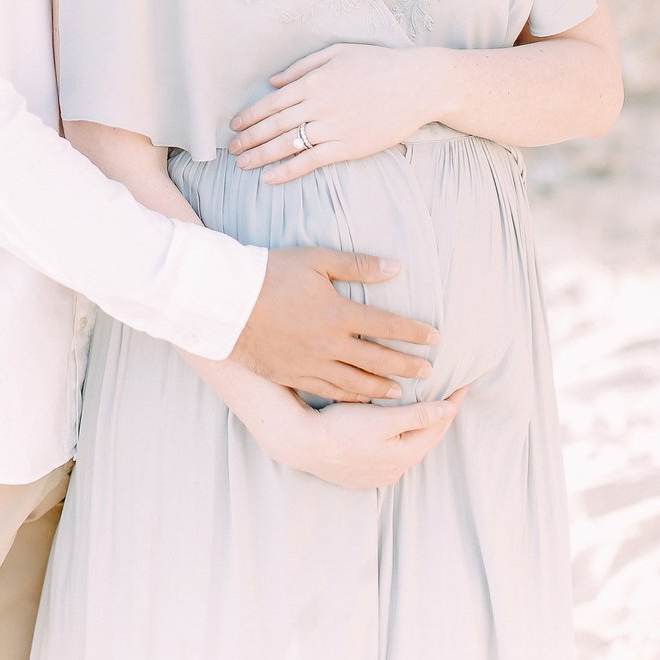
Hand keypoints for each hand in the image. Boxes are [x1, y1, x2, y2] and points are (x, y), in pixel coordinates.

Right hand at [228, 247, 437, 402]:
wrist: (223, 301)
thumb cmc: (268, 273)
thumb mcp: (314, 259)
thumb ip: (357, 264)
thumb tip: (396, 267)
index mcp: (339, 313)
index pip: (389, 326)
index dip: (416, 333)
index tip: (436, 338)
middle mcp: (331, 344)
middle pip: (379, 360)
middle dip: (408, 366)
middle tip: (428, 371)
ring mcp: (312, 363)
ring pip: (357, 382)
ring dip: (383, 387)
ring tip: (400, 391)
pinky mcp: (293, 374)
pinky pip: (329, 391)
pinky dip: (350, 398)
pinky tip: (360, 399)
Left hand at [230, 44, 444, 184]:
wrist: (419, 84)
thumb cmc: (379, 64)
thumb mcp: (336, 53)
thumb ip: (301, 67)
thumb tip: (272, 82)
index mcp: (312, 82)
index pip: (270, 103)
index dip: (249, 117)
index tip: (233, 126)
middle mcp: (318, 105)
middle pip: (273, 126)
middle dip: (248, 139)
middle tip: (230, 150)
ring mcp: (333, 128)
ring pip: (287, 146)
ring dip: (260, 157)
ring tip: (242, 165)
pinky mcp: (349, 147)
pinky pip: (311, 162)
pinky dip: (287, 171)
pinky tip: (270, 178)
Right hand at [264, 387, 469, 489]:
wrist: (300, 445)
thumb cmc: (339, 429)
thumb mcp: (382, 419)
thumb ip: (417, 416)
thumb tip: (448, 409)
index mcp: (405, 454)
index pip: (438, 425)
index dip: (451, 403)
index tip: (463, 384)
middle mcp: (396, 469)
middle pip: (425, 438)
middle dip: (438, 417)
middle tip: (448, 394)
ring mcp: (377, 474)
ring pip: (406, 447)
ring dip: (416, 429)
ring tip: (422, 409)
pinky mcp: (360, 474)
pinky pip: (387, 454)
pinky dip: (396, 439)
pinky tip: (390, 431)